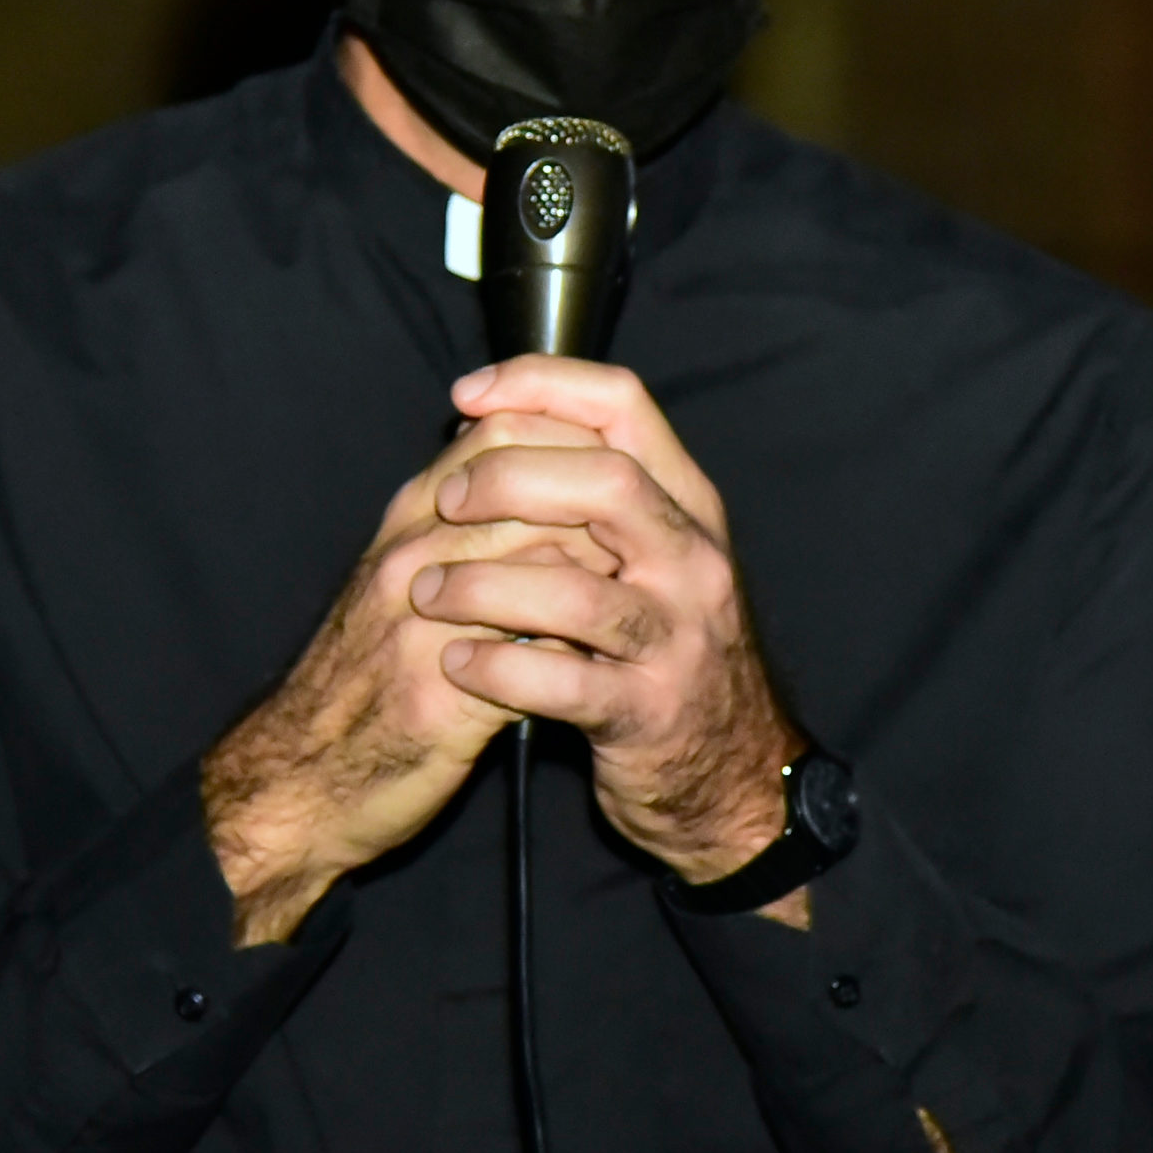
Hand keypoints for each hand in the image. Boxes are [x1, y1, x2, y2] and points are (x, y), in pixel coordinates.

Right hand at [201, 407, 619, 944]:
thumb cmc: (366, 678)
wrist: (300, 777)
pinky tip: (598, 668)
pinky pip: (534, 655)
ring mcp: (422, 625)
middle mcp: (411, 559)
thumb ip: (462, 529)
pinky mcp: (440, 697)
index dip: (572, 448)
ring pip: (542, 562)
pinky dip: (576, 656)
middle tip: (645, 546)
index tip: (617, 484)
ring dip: (602, 579)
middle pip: (534, 491)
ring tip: (630, 602)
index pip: (500, 437)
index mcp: (407, 523)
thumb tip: (545, 485)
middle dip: (604, 514)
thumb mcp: (403, 583)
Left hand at [415, 357, 806, 908]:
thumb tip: (486, 423)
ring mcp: (677, 639)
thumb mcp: (645, 558)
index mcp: (686, 505)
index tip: (469, 395)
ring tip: (428, 593)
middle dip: (509, 478)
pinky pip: (564, 683)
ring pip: (576, 591)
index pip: (623, 405)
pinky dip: (499, 669)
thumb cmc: (659, 647)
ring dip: (483, 586)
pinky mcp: (649, 713)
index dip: (540, 383)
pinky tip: (458, 664)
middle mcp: (692, 561)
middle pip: (607, 482)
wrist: (725, 768)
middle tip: (446, 500)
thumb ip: (587, 495)